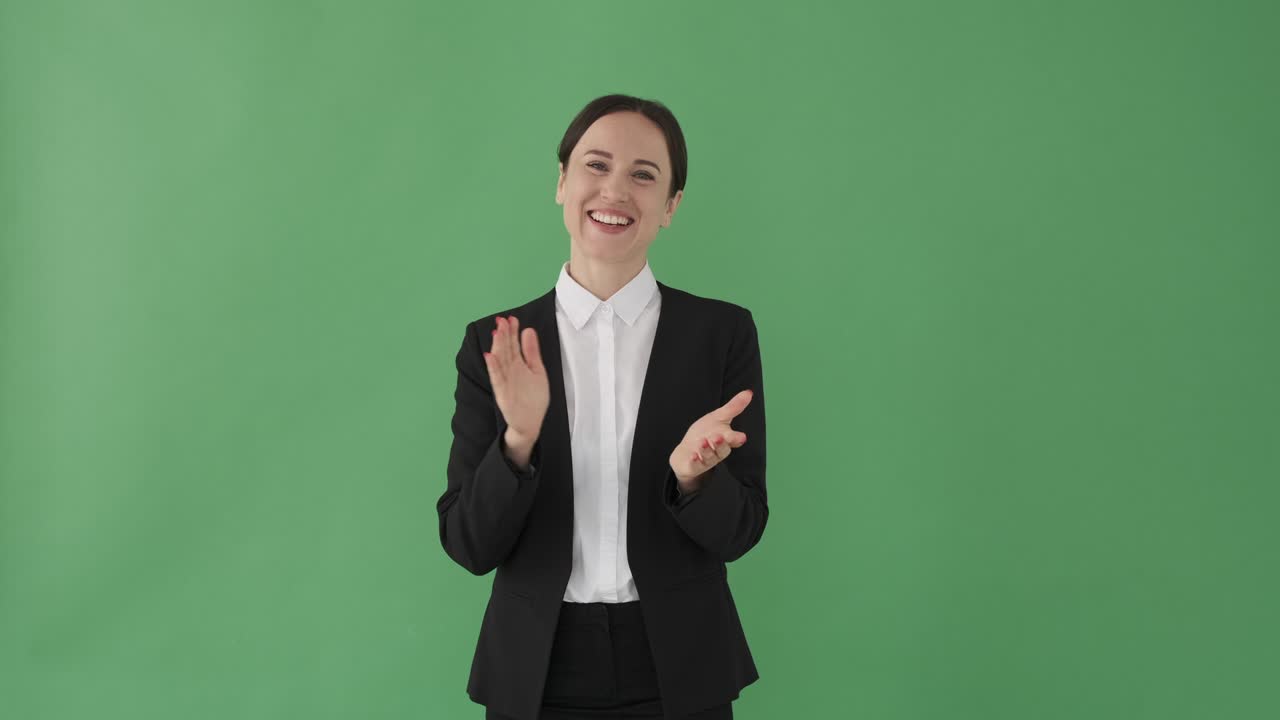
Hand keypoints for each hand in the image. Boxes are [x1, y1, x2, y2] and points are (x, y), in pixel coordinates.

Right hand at [483, 315, 548, 444]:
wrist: (530, 423)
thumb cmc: (533, 398)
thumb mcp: (537, 371)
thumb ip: (532, 352)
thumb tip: (528, 330)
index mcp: (519, 365)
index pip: (514, 344)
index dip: (513, 332)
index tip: (512, 318)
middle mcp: (510, 371)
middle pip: (506, 350)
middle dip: (504, 335)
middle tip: (502, 320)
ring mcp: (506, 381)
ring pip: (500, 361)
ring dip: (497, 347)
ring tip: (497, 332)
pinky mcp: (502, 393)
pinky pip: (497, 378)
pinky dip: (493, 368)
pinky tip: (490, 356)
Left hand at [668, 389, 751, 491]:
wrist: (687, 451)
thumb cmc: (705, 433)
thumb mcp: (718, 417)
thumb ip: (734, 407)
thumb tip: (749, 392)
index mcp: (725, 439)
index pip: (733, 440)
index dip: (736, 439)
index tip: (741, 437)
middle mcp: (717, 451)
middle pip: (722, 449)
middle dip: (720, 444)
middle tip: (718, 436)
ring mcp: (705, 459)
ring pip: (709, 456)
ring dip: (706, 450)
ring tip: (703, 441)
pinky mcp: (694, 466)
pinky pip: (695, 465)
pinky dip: (695, 461)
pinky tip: (693, 456)